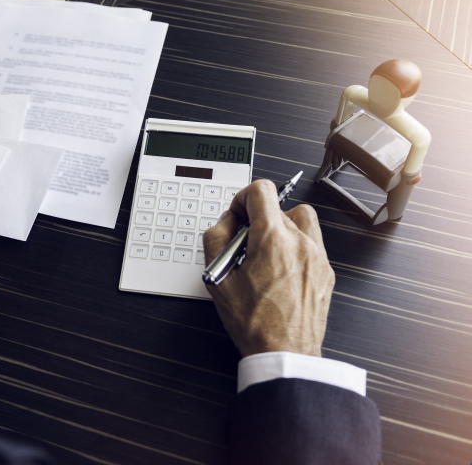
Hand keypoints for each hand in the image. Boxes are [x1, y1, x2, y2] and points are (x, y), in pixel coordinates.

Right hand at [203, 180, 334, 356]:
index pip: (261, 190)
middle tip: (244, 244)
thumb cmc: (255, 323)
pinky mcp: (326, 271)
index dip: (242, 198)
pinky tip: (281, 269)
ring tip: (266, 251)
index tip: (237, 215)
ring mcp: (318, 256)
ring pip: (302, 219)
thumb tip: (225, 222)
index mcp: (273, 239)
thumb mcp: (218, 278)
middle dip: (258, 219)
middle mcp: (300, 242)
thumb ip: (216, 239)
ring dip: (282, 226)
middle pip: (279, 205)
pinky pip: (312, 243)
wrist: (285, 353)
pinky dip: (296, 246)